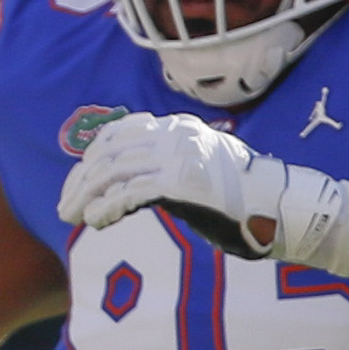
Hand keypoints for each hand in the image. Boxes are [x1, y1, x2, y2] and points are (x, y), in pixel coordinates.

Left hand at [50, 111, 348, 279]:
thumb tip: (132, 182)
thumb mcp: (203, 172)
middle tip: (63, 208)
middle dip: (80, 181)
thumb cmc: (247, 200)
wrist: (285, 210)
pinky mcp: (183, 182)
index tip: (76, 184)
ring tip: (71, 218)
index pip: (120, 132)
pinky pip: (130, 193)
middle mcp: (177, 133)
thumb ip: (169, 167)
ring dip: (86, 196)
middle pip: (110, 151)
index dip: (91, 158)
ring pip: (114, 171)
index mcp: (181, 127)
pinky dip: (107, 208)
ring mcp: (181, 155)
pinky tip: (95, 222)